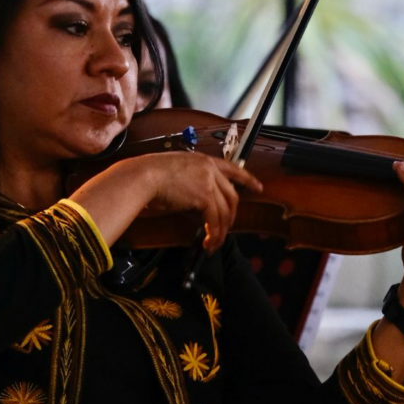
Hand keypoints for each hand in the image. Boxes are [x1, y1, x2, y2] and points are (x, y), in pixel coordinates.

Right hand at [131, 152, 262, 251]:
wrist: (144, 176)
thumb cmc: (151, 176)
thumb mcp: (177, 174)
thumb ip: (193, 187)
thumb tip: (199, 210)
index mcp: (204, 161)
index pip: (233, 169)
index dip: (248, 179)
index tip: (258, 187)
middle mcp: (210, 169)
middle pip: (232, 196)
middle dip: (231, 216)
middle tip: (226, 229)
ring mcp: (209, 182)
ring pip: (225, 211)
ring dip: (221, 230)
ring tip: (213, 243)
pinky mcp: (204, 197)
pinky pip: (214, 220)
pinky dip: (213, 234)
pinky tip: (207, 242)